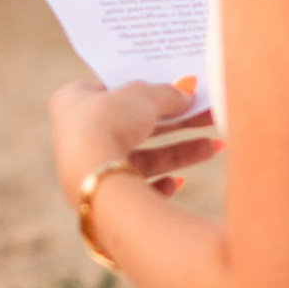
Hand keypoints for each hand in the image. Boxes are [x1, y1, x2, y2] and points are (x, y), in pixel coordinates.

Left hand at [49, 79, 220, 209]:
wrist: (95, 179)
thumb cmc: (108, 123)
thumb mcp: (143, 96)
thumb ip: (166, 93)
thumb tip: (186, 92)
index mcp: (73, 101)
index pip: (112, 90)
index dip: (144, 90)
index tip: (174, 89)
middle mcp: (76, 135)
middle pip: (135, 127)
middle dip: (176, 124)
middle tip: (210, 117)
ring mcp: (90, 168)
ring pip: (143, 159)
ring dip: (179, 153)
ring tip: (216, 146)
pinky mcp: (103, 198)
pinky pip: (137, 190)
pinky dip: (160, 186)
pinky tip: (177, 183)